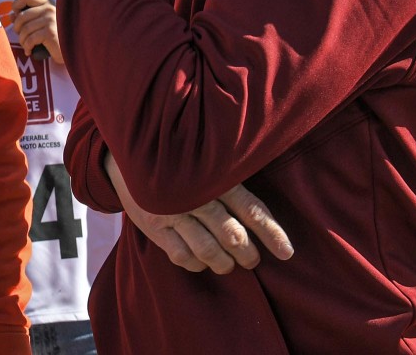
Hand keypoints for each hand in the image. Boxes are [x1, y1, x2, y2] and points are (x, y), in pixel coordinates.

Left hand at [12, 0, 62, 63]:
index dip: (16, 5)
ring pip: (25, 29)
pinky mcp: (50, 32)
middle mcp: (49, 8)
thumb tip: (11, 16)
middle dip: (17, 28)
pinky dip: (27, 47)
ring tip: (26, 45)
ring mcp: (50, 20)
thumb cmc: (58, 35)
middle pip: (22, 16)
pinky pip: (30, 39)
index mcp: (47, 3)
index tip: (16, 15)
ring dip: (22, 40)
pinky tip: (29, 50)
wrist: (73, 48)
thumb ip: (29, 17)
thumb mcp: (44, 22)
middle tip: (21, 35)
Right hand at [104, 151, 292, 273]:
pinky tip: (202, 261)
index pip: (251, 209)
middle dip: (247, 253)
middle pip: (231, 235)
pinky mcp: (154, 226)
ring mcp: (172, 212)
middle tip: (253, 260)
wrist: (129, 151)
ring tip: (229, 264)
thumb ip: (228, 179)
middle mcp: (195, 195)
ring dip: (224, 263)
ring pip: (208, 250)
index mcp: (214, 176)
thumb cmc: (178, 158)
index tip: (286, 253)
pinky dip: (197, 264)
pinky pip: (182, 256)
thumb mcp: (204, 159)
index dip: (271, 233)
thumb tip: (258, 209)